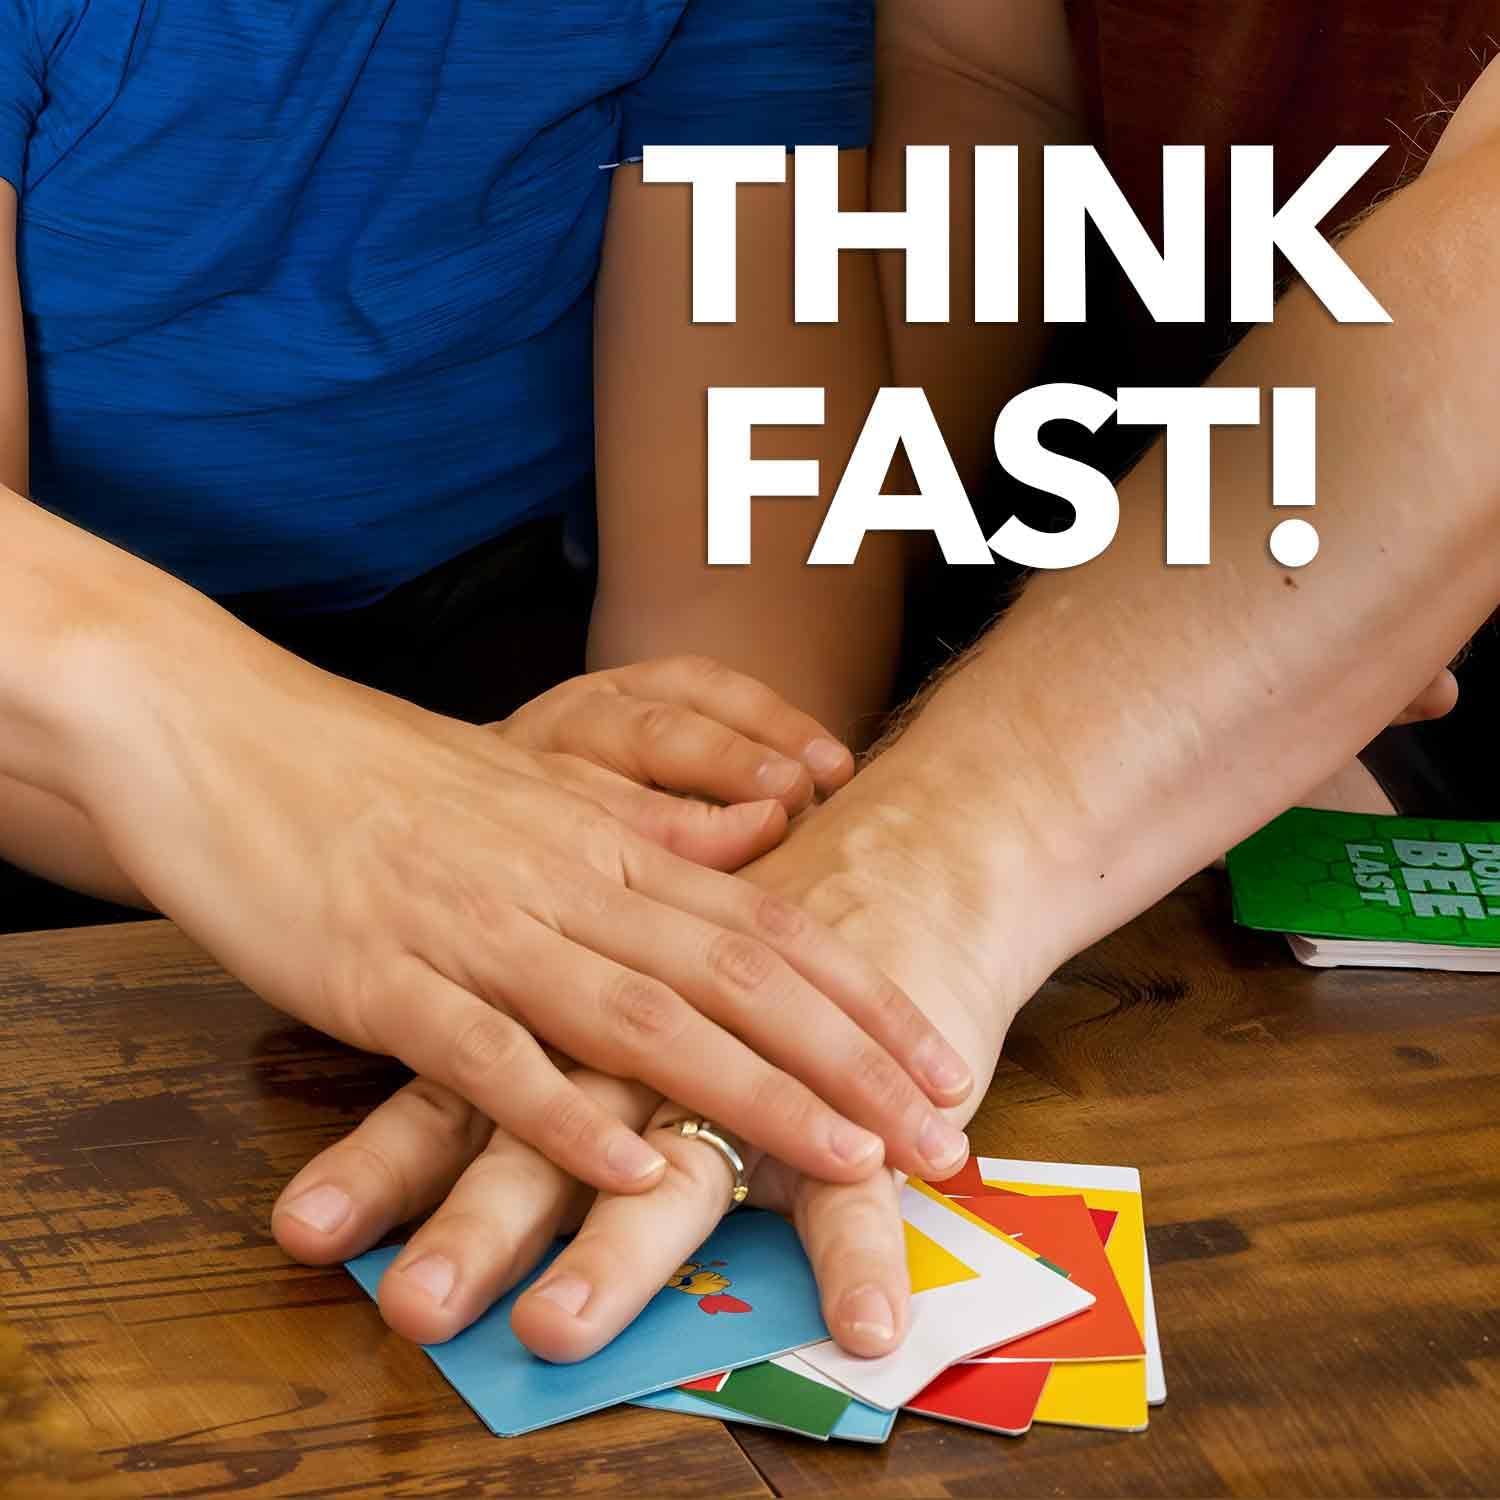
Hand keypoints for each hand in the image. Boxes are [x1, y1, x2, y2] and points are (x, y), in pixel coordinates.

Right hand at [69, 630, 974, 1198]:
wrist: (217, 726)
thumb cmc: (378, 769)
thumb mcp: (530, 783)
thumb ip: (641, 819)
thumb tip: (751, 840)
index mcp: (602, 840)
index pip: (766, 923)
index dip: (864, 997)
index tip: (943, 1060)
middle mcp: (563, 880)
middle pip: (737, 977)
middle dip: (852, 1065)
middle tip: (945, 1139)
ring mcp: (474, 927)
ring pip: (642, 1018)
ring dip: (754, 1096)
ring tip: (848, 1164)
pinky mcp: (379, 975)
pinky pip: (487, 1055)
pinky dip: (566, 1117)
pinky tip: (634, 1176)